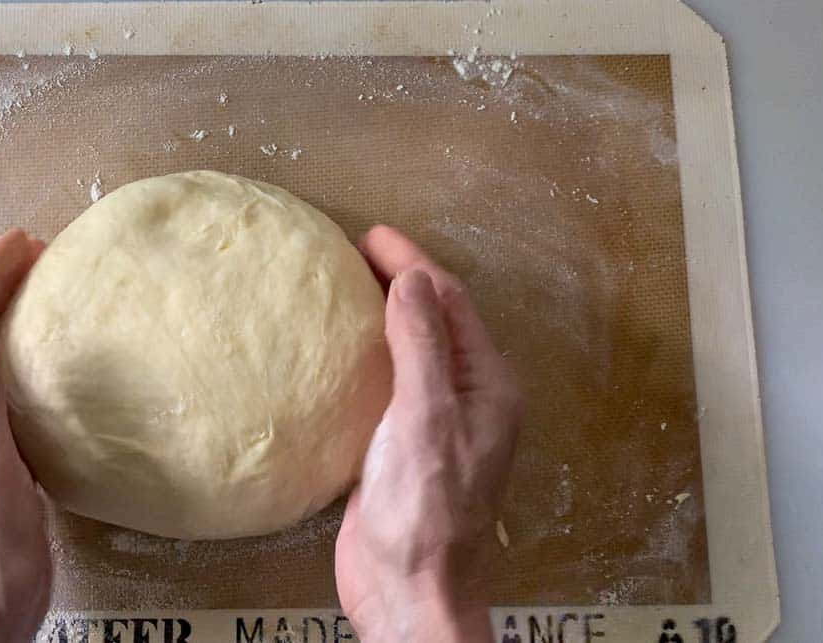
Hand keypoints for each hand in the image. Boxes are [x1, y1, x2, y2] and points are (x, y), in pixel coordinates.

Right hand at [335, 225, 522, 641]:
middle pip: (435, 320)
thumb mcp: (426, 417)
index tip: (370, 235)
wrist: (409, 589)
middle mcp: (466, 398)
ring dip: (382, 315)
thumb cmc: (427, 508)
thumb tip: (412, 280)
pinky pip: (387, 384)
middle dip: (401, 280)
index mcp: (486, 385)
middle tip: (354, 250)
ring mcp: (434, 423)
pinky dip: (365, 355)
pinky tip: (336, 350)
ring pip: (411, 351)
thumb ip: (422, 346)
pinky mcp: (401, 447)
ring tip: (344, 286)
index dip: (413, 263)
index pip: (451, 303)